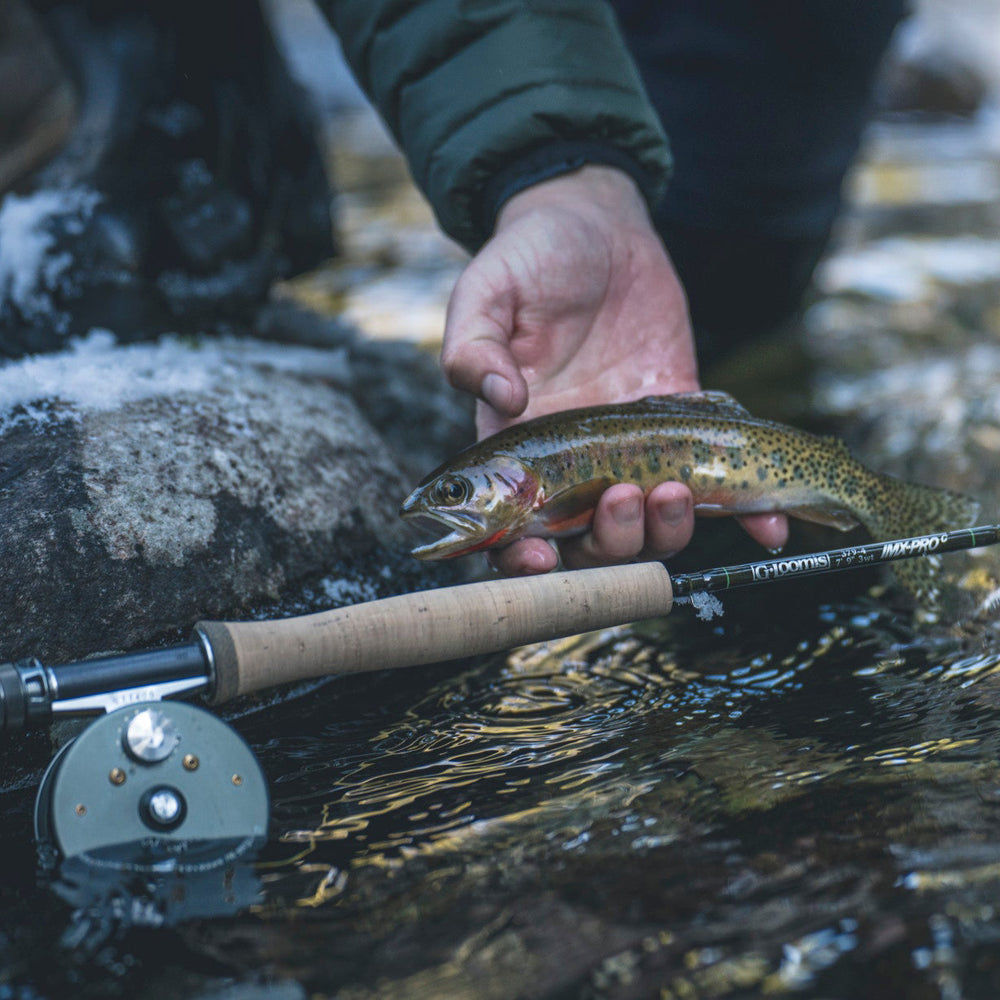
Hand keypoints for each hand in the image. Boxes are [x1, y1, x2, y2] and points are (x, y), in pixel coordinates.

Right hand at [441, 166, 786, 572]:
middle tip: (624, 496)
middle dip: (612, 541)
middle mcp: (575, 462)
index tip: (542, 558)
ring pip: (654, 526)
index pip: (514, 526)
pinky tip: (772, 527)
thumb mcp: (487, 291)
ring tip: (678, 487)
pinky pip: (717, 482)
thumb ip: (473, 345)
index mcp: (519, 444)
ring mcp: (633, 449)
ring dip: (669, 530)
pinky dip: (750, 516)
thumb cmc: (529, 256)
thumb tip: (501, 397)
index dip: (523, 559)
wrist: (596, 224)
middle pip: (591, 542)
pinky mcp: (684, 423)